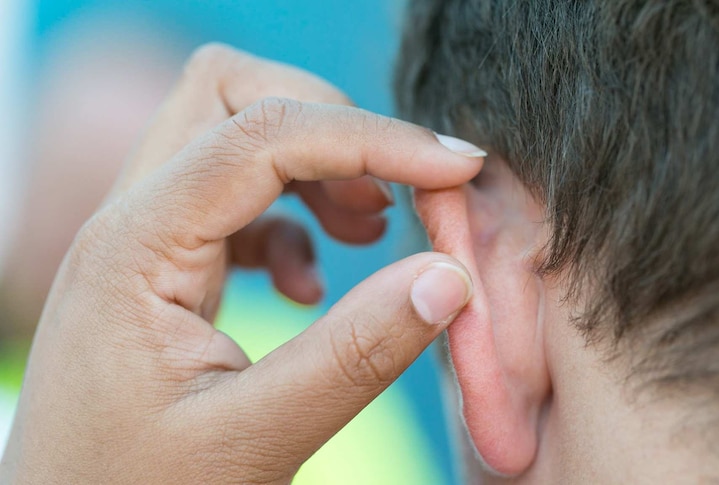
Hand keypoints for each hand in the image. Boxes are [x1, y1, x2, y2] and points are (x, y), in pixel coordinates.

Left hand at [0, 44, 482, 483]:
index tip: (456, 168)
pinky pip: (236, 199)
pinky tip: (312, 285)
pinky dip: (293, 218)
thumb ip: (354, 356)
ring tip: (371, 230)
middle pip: (231, 95)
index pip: (261, 136)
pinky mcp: (167, 265)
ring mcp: (147, 238)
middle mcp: (132, 221)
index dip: (372, 138)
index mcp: (136, 247)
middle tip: (402, 193)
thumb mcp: (251, 439)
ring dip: (317, 168)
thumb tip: (449, 279)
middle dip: (331, 125)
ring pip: (235, 135)